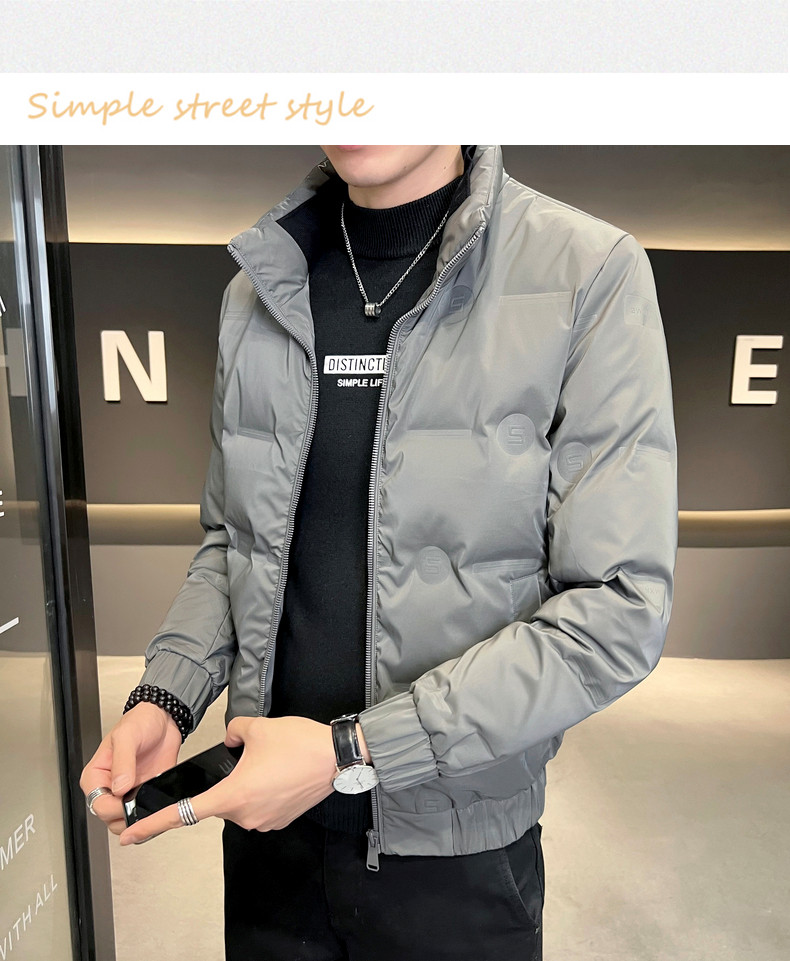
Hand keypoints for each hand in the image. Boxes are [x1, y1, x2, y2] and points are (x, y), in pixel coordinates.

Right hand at [79, 703, 181, 834]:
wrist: (165, 718)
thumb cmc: (141, 721)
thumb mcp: (127, 735)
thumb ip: (122, 761)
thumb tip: (118, 786)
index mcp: (95, 775)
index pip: (97, 804)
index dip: (113, 808)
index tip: (128, 801)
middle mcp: (108, 787)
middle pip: (110, 818)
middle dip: (126, 816)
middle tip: (142, 804)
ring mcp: (127, 793)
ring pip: (126, 822)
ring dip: (140, 819)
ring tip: (151, 803)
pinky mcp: (144, 795)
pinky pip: (145, 814)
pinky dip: (152, 815)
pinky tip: (159, 804)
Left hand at [118, 715, 337, 844]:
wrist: (337, 757)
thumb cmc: (299, 744)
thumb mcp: (257, 726)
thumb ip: (233, 731)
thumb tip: (231, 739)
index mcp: (232, 794)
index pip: (185, 812)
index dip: (154, 824)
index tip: (132, 835)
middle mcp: (245, 815)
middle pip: (220, 799)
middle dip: (228, 779)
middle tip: (253, 756)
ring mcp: (263, 821)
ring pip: (241, 801)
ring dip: (247, 784)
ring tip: (273, 761)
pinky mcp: (279, 820)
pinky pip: (260, 806)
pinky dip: (263, 791)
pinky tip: (280, 772)